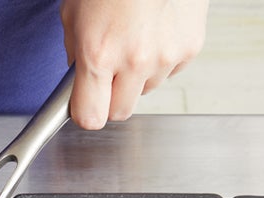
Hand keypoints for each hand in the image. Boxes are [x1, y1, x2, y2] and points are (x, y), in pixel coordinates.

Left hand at [61, 0, 207, 129]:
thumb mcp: (74, 14)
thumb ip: (75, 54)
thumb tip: (77, 81)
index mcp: (99, 54)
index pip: (90, 117)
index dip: (84, 113)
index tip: (83, 106)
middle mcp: (135, 59)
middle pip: (120, 112)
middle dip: (110, 99)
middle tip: (106, 76)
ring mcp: (166, 55)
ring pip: (145, 91)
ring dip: (136, 77)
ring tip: (132, 41)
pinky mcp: (190, 48)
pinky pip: (169, 72)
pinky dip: (159, 61)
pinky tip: (153, 33)